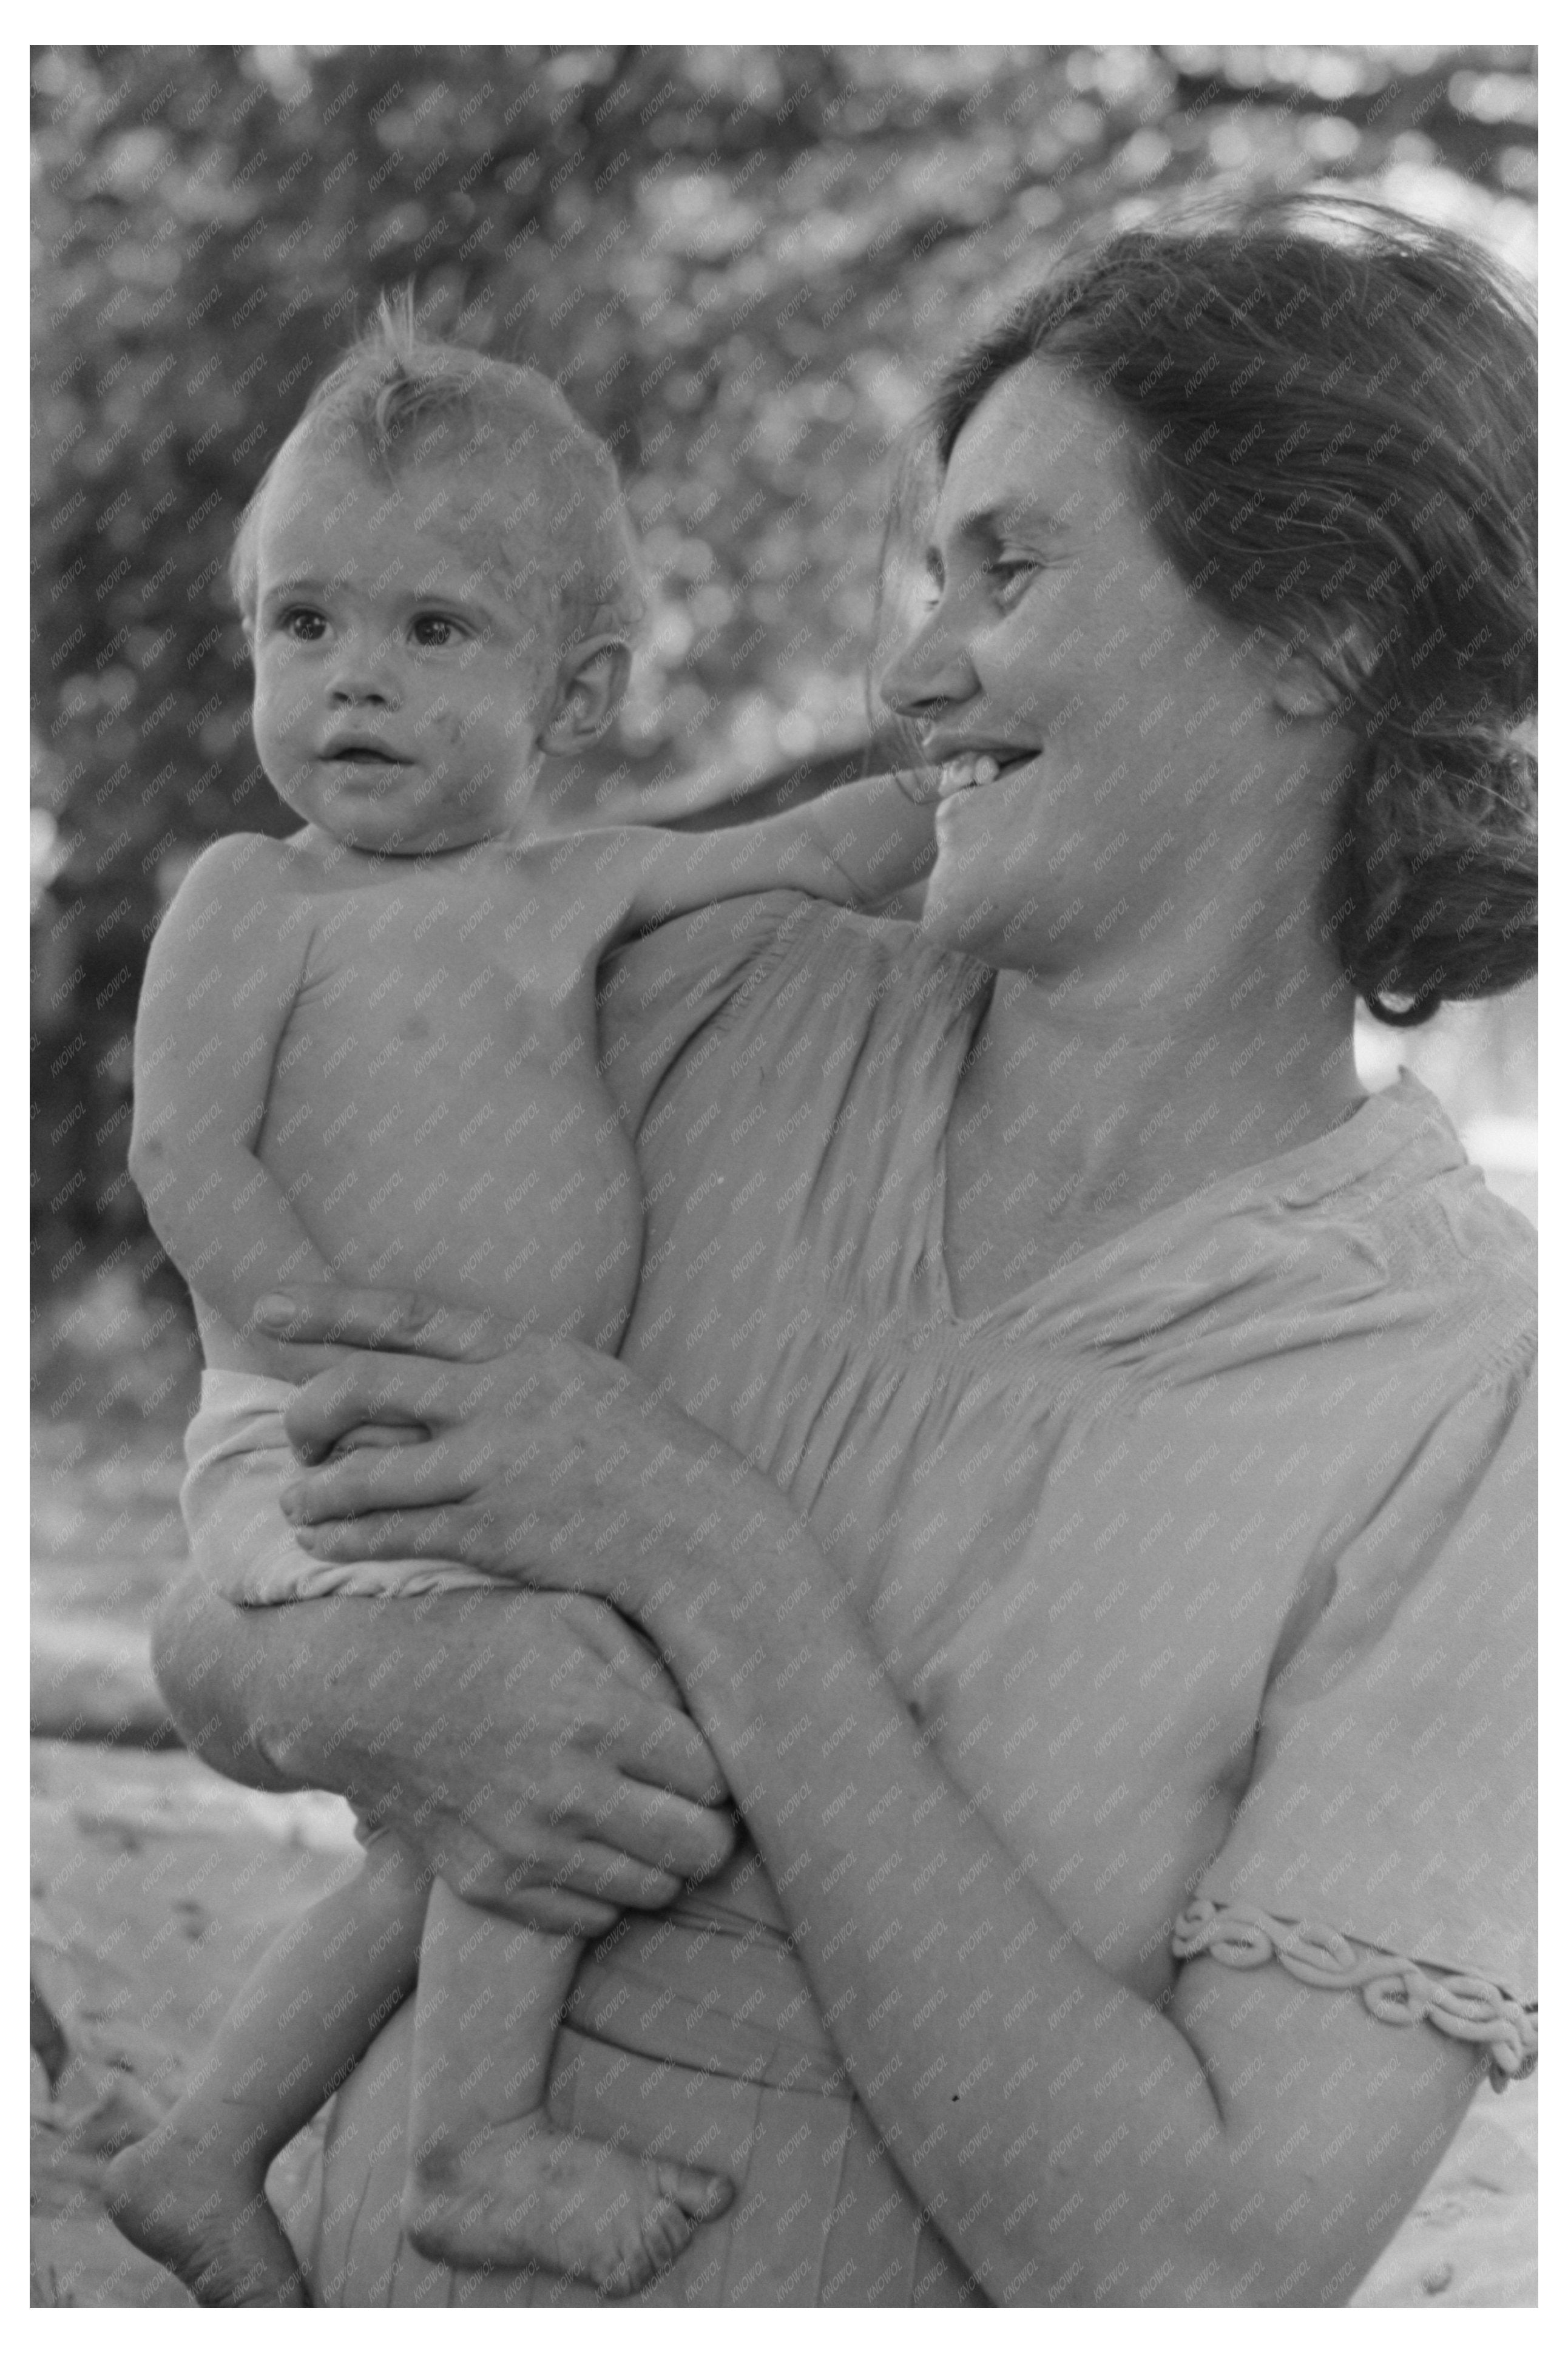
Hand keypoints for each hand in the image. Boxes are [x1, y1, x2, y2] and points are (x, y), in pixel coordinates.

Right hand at [231, 1575, 739, 1934]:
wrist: (363, 1693)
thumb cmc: (486, 1636)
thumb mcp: (575, 1613)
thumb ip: (655, 1662)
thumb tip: (725, 1712)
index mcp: (598, 1720)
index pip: (719, 1784)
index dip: (724, 1769)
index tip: (703, 1751)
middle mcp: (566, 1796)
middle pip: (699, 1852)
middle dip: (710, 1824)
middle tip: (688, 1793)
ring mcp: (526, 1852)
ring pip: (652, 1891)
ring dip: (660, 1856)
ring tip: (635, 1809)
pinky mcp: (492, 1889)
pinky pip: (590, 1917)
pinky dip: (604, 1886)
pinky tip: (586, 1835)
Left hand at [259, 1282, 754, 1621]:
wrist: (700, 1529)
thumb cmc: (646, 1457)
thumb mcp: (586, 1383)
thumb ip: (515, 1371)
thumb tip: (445, 1370)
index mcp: (524, 1352)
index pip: (407, 1317)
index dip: (329, 1310)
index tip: (267, 1307)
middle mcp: (501, 1400)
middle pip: (364, 1389)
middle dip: (309, 1412)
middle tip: (296, 1436)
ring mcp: (494, 1467)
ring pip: (362, 1472)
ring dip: (312, 1492)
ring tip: (297, 1503)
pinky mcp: (492, 1532)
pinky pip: (390, 1532)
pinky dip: (345, 1535)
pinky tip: (324, 1540)